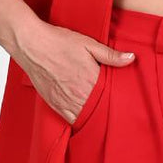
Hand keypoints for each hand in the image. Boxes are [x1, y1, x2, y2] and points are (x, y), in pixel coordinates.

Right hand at [13, 22, 135, 123]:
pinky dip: (78, 120)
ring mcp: (65, 101)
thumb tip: (131, 58)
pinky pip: (69, 119)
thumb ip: (110, 55)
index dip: (118, 101)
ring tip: (101, 116)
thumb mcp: (88, 44)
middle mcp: (79, 94)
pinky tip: (83, 117)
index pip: (111, 97)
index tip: (125, 103)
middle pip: (99, 110)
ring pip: (85, 117)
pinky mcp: (54, 103)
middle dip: (106, 110)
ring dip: (93, 117)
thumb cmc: (58, 42)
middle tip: (115, 111)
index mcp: (91, 80)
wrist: (31, 45)